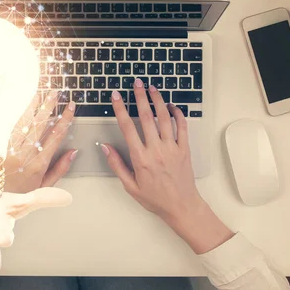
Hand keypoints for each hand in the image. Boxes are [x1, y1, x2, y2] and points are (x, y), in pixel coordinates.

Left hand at [4, 93, 76, 192]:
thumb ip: (60, 169)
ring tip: (41, 93)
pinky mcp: (2, 147)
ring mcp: (12, 149)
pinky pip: (12, 127)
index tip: (70, 107)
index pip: (56, 136)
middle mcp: (25, 155)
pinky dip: (21, 115)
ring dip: (34, 106)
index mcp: (38, 164)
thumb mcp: (45, 186)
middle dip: (49, 106)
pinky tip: (26, 107)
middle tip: (56, 93)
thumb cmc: (20, 194)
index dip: (64, 119)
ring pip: (25, 123)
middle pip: (40, 125)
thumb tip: (73, 153)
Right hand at [102, 78, 231, 253]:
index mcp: (140, 158)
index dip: (120, 109)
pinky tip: (171, 106)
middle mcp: (156, 150)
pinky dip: (177, 114)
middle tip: (136, 83)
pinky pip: (182, 127)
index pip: (128, 128)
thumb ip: (117, 164)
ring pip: (164, 118)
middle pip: (146, 117)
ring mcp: (172, 148)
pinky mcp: (184, 149)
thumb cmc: (155, 198)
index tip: (116, 96)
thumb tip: (104, 147)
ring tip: (152, 88)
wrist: (181, 206)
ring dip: (158, 100)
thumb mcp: (130, 186)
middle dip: (140, 97)